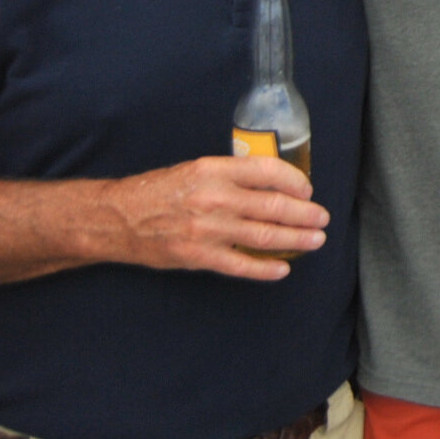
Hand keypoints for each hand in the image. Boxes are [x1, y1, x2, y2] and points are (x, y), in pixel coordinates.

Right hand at [99, 155, 328, 281]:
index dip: (294, 181)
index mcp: (214, 170)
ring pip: (264, 236)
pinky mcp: (199, 256)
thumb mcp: (195, 170)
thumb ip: (230, 175)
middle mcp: (214, 198)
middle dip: (304, 214)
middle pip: (273, 206)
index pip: (267, 171)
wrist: (118, 218)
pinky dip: (266, 268)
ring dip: (296, 239)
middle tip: (321, 218)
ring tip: (315, 240)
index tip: (307, 189)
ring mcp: (208, 230)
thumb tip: (271, 183)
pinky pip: (241, 265)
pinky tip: (283, 268)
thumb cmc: (158, 191)